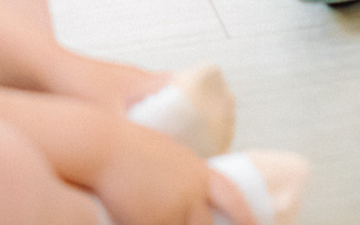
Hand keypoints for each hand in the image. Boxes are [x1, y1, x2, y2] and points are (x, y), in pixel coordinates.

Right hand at [94, 120, 256, 224]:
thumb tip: (190, 177)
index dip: (246, 215)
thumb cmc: (128, 142)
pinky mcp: (149, 224)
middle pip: (211, 224)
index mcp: (198, 171)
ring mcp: (171, 212)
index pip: (232, 197)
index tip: (255, 224)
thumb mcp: (165, 150)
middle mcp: (190, 193)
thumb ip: (183, 169)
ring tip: (178, 224)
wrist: (103, 146)